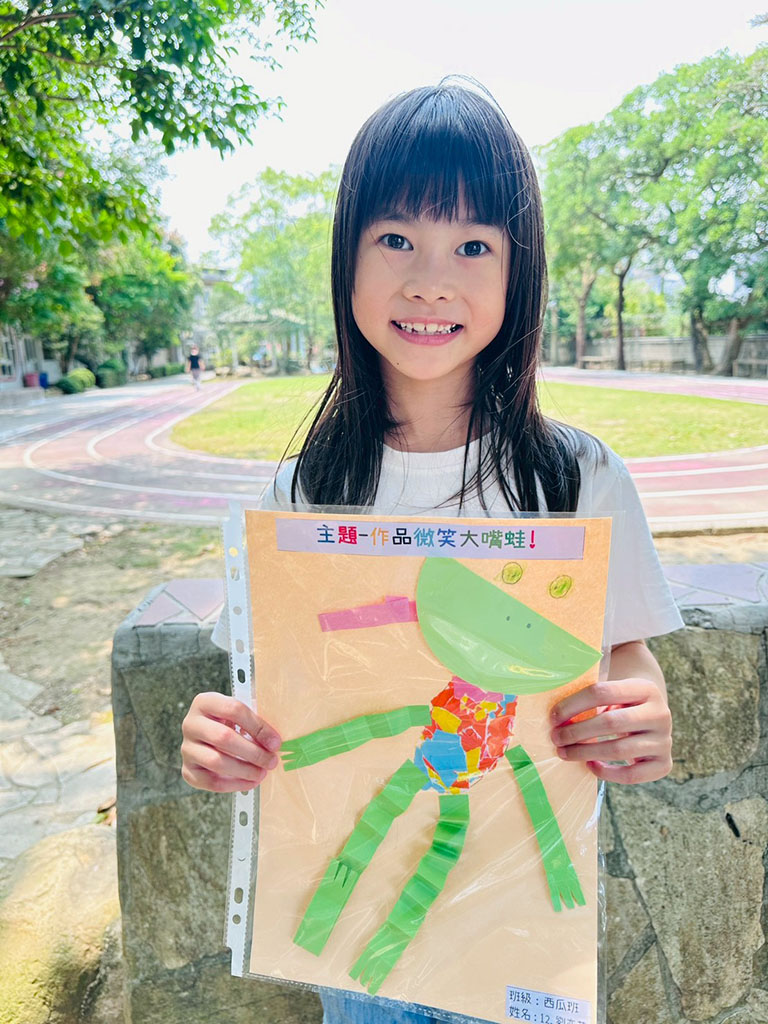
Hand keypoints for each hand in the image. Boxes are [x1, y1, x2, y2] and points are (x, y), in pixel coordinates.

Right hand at [181, 691, 281, 792]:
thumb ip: (254, 723)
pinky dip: (233, 785)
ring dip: (244, 770)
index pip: (233, 710)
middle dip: (253, 752)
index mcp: (205, 702)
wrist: (206, 736)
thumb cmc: (230, 723)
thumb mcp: (240, 715)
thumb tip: (274, 743)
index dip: (257, 727)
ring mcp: (186, 748)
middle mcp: (191, 724)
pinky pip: (210, 781)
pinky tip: (249, 782)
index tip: (275, 742)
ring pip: (216, 761)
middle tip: (272, 761)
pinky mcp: (188, 770)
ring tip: (262, 773)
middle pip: (223, 737)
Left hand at [549, 678, 672, 783]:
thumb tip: (556, 715)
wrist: (654, 717)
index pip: (602, 692)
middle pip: (611, 722)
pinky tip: (590, 765)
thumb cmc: (622, 703)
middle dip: (577, 732)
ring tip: (565, 753)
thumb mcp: (614, 691)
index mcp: (645, 688)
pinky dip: (608, 773)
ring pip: (619, 749)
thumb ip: (592, 697)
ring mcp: (664, 740)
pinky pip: (632, 775)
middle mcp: (660, 714)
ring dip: (586, 752)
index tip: (553, 717)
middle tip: (556, 738)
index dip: (573, 704)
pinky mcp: (664, 764)